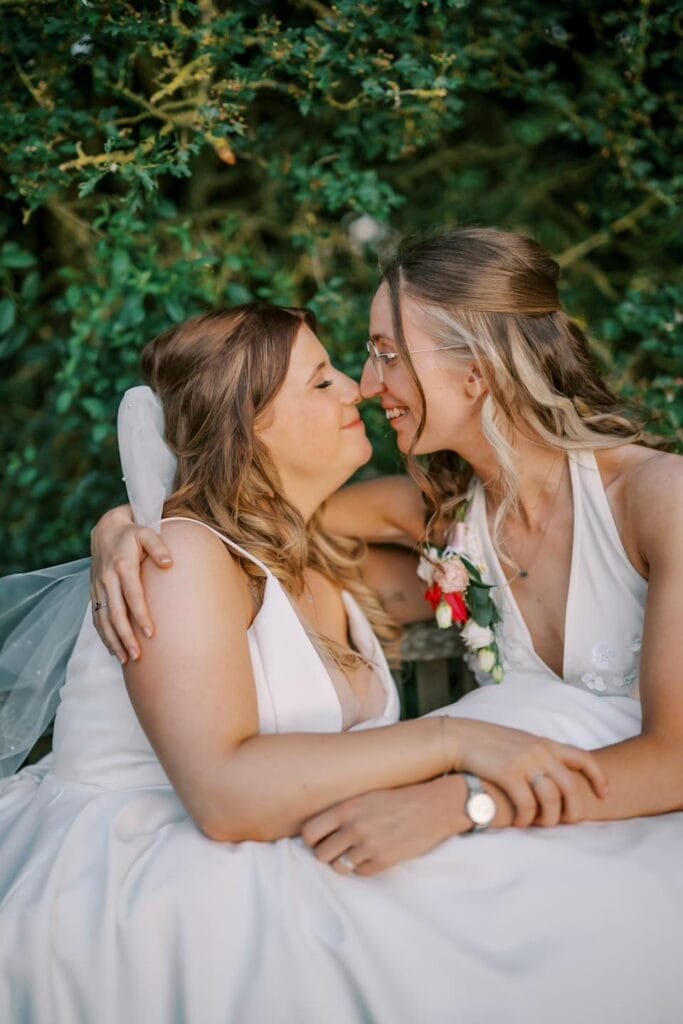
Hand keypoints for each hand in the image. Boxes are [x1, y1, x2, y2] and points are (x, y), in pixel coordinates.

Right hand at [90, 506, 172, 661]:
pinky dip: (104, 635)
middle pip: (116, 613)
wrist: (105, 530)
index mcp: (122, 566)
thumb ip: (158, 546)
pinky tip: (114, 650)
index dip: (140, 615)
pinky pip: (97, 617)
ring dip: (113, 640)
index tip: (150, 633)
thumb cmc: (132, 533)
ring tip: (126, 659)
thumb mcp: (147, 532)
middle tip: (138, 656)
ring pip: (103, 619)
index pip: (132, 595)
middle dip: (126, 636)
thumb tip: (169, 563)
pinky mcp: (94, 593)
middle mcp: (107, 579)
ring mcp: (98, 587)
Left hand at [301, 776, 469, 876]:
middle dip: (328, 853)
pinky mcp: (384, 861)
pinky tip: (374, 854)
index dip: (312, 839)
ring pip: (339, 867)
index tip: (320, 838)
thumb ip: (344, 811)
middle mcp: (354, 827)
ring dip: (345, 862)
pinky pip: (361, 873)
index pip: (309, 832)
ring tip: (357, 852)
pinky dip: (364, 867)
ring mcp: (368, 846)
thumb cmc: (400, 797)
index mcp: (346, 808)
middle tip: (339, 848)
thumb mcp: (367, 795)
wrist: (435, 806)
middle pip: (320, 854)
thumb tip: (321, 828)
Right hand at [453, 717, 607, 826]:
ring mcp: (524, 762)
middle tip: (568, 822)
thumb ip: (539, 756)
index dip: (598, 777)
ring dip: (549, 818)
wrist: (459, 738)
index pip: (583, 758)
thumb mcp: (520, 743)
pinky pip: (527, 804)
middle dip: (574, 810)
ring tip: (541, 824)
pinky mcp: (508, 774)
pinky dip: (527, 818)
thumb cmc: (488, 745)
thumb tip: (554, 778)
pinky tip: (521, 822)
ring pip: (551, 799)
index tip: (604, 795)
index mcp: (545, 743)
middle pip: (570, 786)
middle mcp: (539, 751)